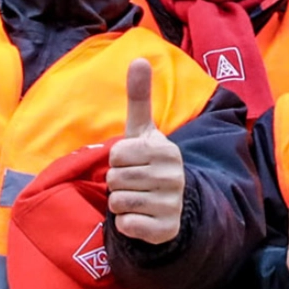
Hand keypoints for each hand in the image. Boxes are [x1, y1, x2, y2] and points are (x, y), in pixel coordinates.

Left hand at [107, 59, 185, 245]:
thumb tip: (139, 58)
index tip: (133, 162)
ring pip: (118, 202)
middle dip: (117, 183)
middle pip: (115, 179)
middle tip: (134, 183)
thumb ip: (140, 97)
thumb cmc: (148, 162)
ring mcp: (171, 203)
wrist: (172, 206)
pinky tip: (141, 218)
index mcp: (165, 149)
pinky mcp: (165, 229)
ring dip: (119, 203)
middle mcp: (173, 175)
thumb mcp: (143, 131)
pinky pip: (126, 225)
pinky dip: (126, 224)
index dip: (118, 160)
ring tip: (137, 199)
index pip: (117, 154)